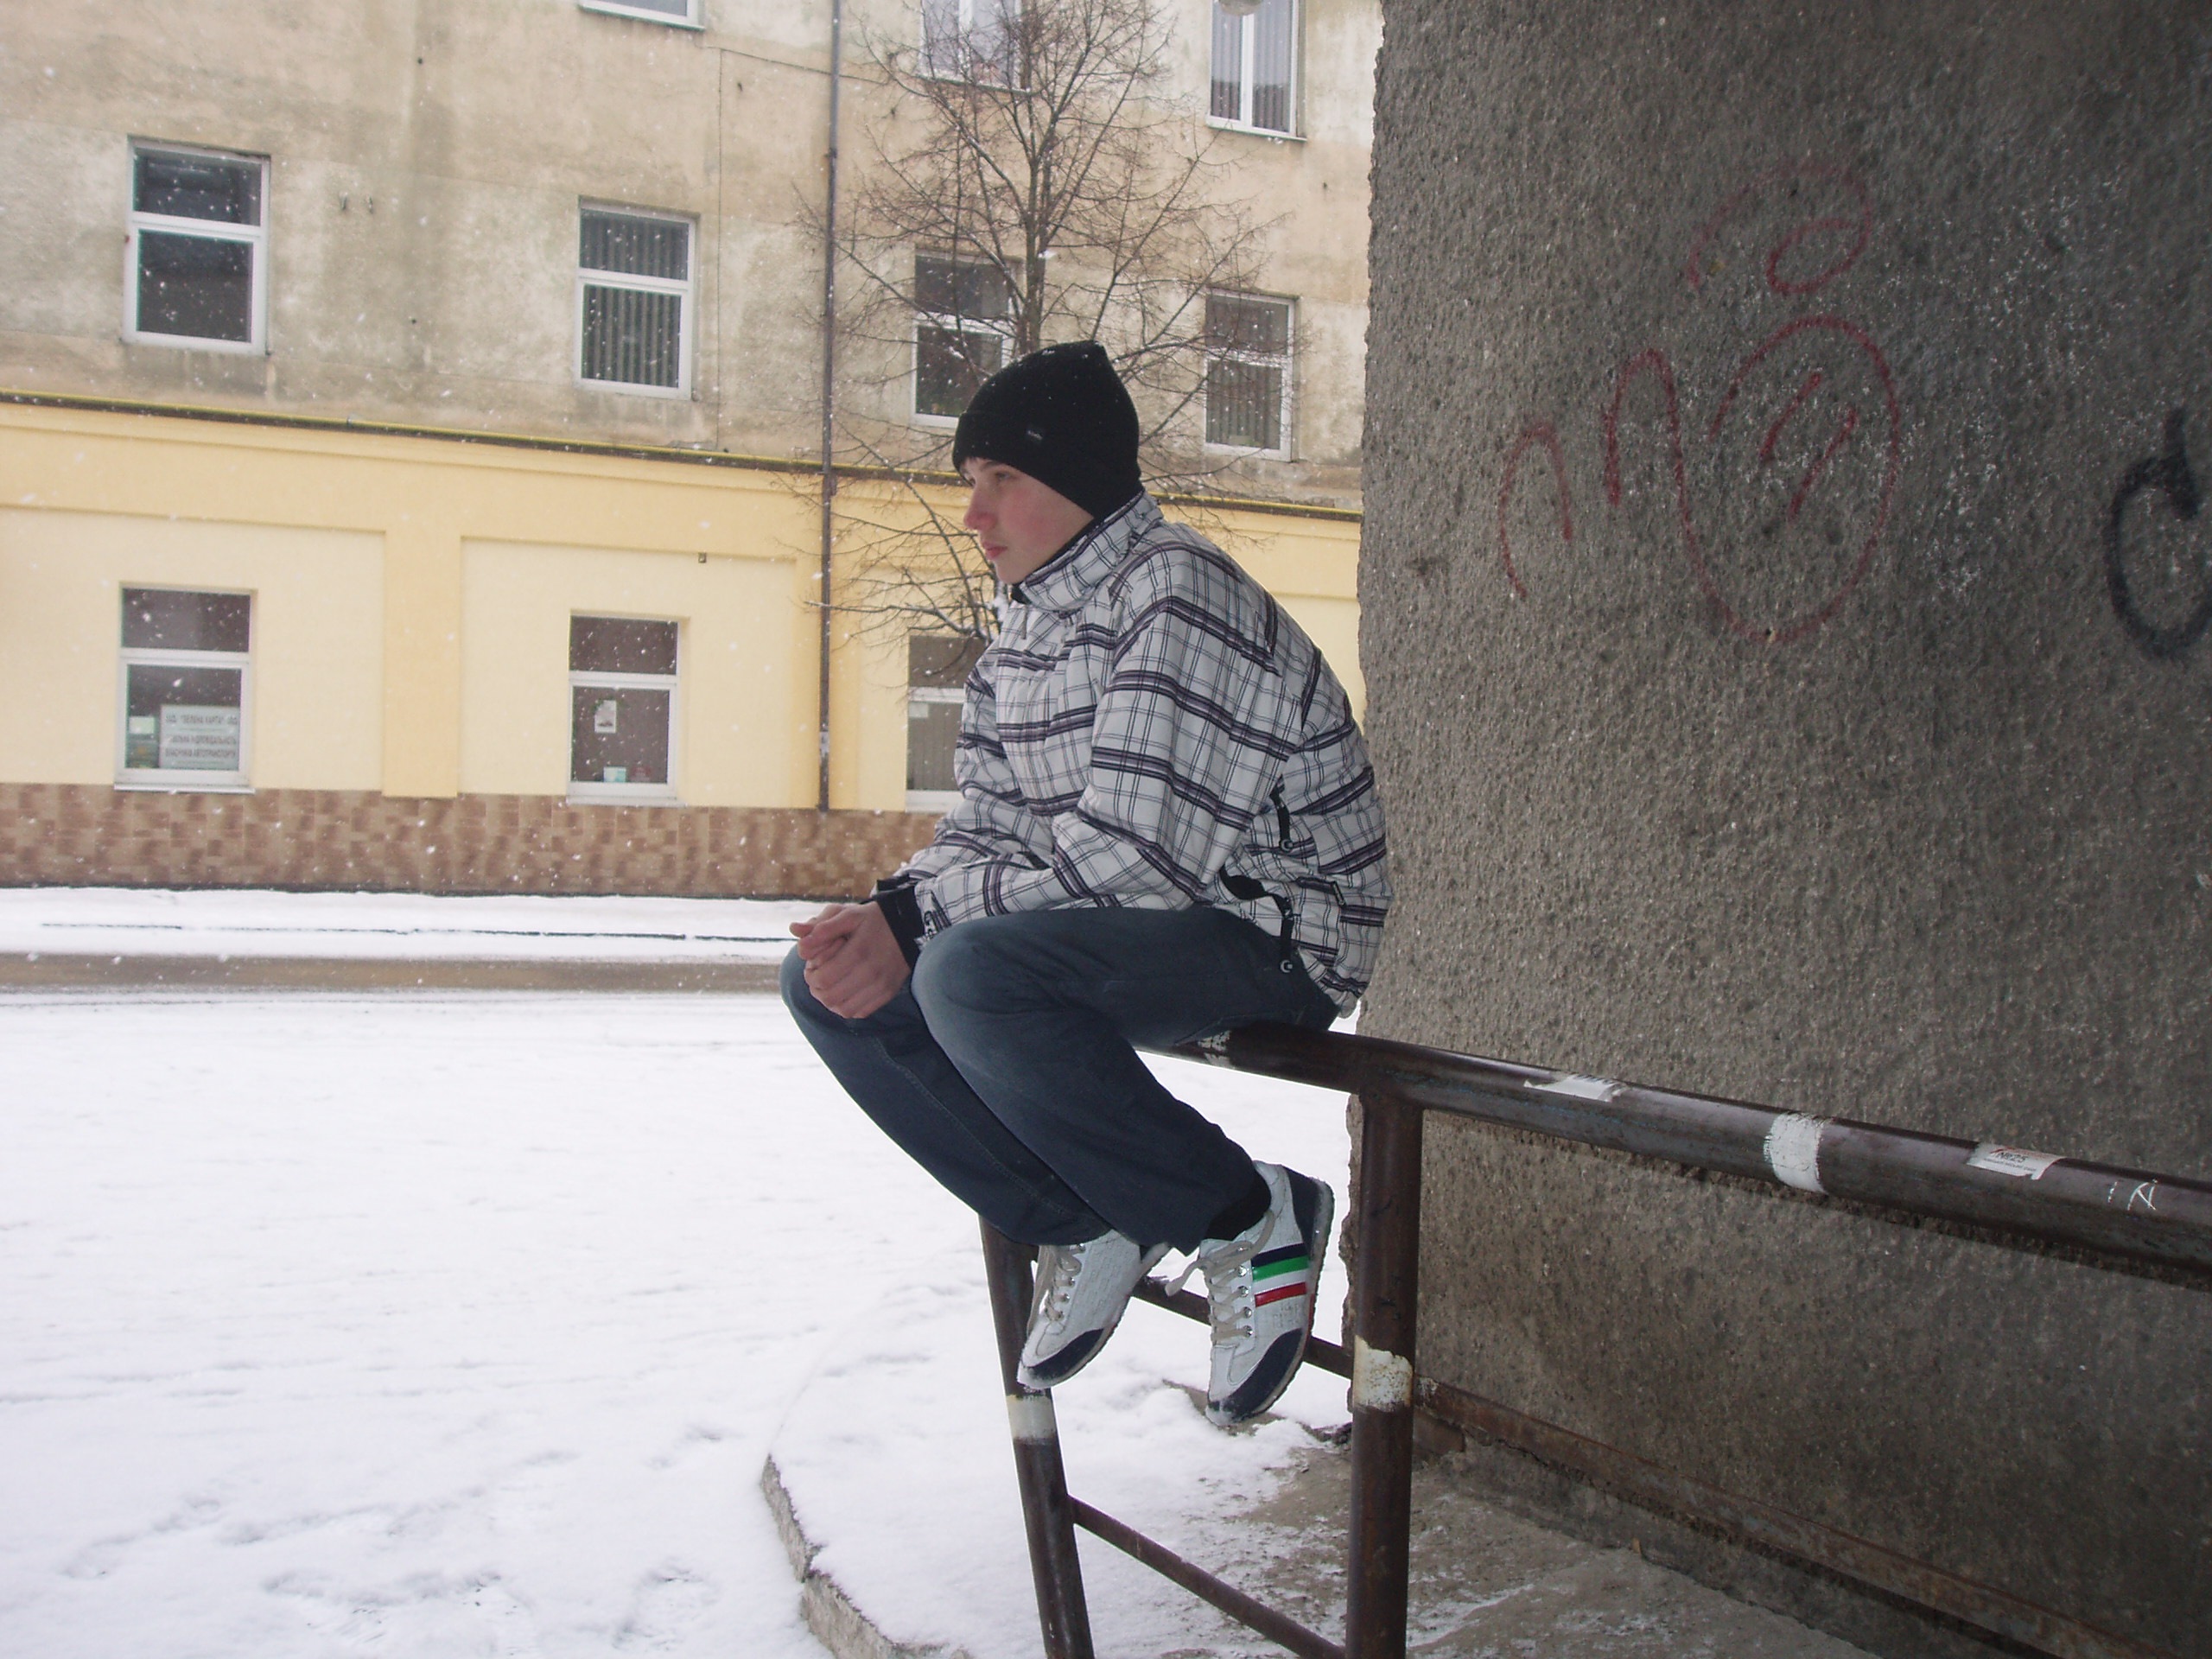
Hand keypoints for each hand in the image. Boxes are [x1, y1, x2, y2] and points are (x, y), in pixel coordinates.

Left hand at [790, 901, 910, 1018]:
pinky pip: (860, 1012)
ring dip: (830, 1000)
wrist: (908, 927)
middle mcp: (871, 972)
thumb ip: (822, 927)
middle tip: (819, 976)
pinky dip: (847, 1006)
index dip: (810, 975)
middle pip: (829, 998)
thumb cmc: (872, 920)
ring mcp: (881, 986)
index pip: (822, 979)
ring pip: (843, 1010)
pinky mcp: (887, 994)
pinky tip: (845, 992)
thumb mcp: (848, 914)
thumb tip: (798, 938)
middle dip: (817, 989)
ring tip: (831, 985)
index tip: (813, 965)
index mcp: (858, 951)